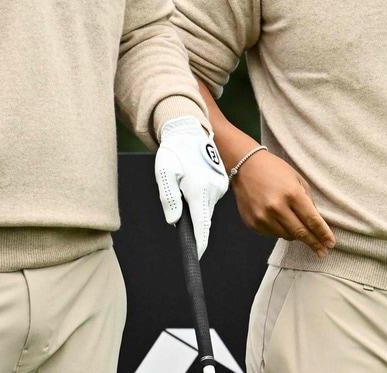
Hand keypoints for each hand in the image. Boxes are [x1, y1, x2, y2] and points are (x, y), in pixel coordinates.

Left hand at [155, 116, 228, 257]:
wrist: (190, 130)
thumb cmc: (174, 151)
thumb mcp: (164, 173)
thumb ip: (170, 198)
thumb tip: (175, 221)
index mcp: (199, 189)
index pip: (202, 224)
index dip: (199, 242)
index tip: (196, 255)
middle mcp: (214, 189)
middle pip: (204, 217)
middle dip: (193, 220)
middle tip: (180, 194)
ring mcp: (221, 185)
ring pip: (206, 207)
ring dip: (195, 205)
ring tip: (184, 182)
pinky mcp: (222, 182)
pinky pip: (210, 197)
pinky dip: (201, 196)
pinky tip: (192, 180)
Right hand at [230, 149, 334, 257]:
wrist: (245, 166)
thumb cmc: (275, 170)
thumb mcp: (297, 179)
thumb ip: (308, 201)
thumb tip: (317, 223)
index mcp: (291, 194)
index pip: (312, 220)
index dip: (323, 234)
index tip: (331, 243)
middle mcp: (276, 207)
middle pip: (300, 233)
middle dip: (314, 243)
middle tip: (323, 252)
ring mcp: (263, 217)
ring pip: (286, 236)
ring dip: (296, 235)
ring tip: (298, 228)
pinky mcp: (253, 223)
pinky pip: (272, 234)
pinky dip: (280, 230)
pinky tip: (280, 220)